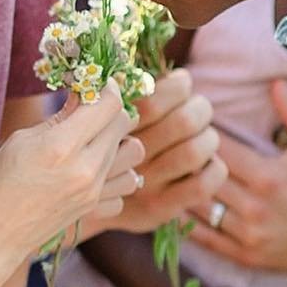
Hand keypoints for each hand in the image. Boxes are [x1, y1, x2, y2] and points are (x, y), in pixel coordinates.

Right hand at [0, 86, 141, 271]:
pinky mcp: (96, 208)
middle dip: (110, 109)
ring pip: (135, 152)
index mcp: (62, 146)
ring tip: (95, 140)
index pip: (109, 104)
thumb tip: (85, 96)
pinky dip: (116, 174)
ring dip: (120, 140)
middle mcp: (85, 169)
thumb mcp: (22, 140)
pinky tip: (94, 170)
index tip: (94, 84)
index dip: (105, 87)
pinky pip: (126, 184)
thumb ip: (61, 118)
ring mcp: (94, 191)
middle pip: (124, 122)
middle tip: (90, 109)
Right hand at [104, 68, 226, 233]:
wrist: (72, 200)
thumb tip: (171, 77)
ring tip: (200, 134)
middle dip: (198, 107)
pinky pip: (202, 186)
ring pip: (195, 152)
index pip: (155, 100)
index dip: (177, 85)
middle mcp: (124, 159)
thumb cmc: (93, 144)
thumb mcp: (93, 116)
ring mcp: (142, 187)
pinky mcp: (159, 209)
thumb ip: (122, 93)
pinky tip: (204, 163)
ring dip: (207, 137)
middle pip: (184, 122)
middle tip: (193, 108)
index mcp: (108, 129)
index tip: (176, 84)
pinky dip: (214, 169)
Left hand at [187, 80, 286, 273]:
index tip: (190, 124)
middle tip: (171, 147)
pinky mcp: (246, 255)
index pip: (219, 150)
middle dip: (186, 160)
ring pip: (200, 207)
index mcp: (267, 176)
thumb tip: (277, 82)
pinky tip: (177, 205)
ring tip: (170, 173)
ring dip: (182, 189)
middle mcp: (254, 206)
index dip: (201, 135)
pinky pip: (205, 238)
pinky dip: (187, 222)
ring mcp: (248, 234)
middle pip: (203, 178)